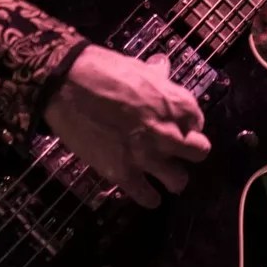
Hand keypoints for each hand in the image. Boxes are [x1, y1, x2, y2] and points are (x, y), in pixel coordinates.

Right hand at [41, 45, 209, 208]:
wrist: (67, 85)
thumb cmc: (104, 70)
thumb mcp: (141, 68)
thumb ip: (158, 80)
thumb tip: (163, 71)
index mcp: (177, 104)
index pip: (198, 123)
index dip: (187, 126)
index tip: (176, 127)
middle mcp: (169, 132)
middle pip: (199, 153)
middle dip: (189, 154)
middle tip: (176, 154)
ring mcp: (148, 155)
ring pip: (179, 180)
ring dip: (173, 179)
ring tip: (164, 178)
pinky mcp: (124, 173)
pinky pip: (148, 197)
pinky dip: (150, 198)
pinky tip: (148, 195)